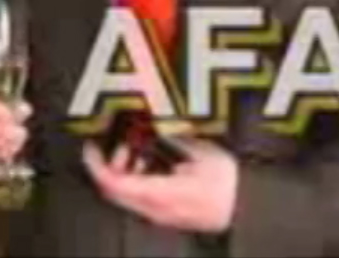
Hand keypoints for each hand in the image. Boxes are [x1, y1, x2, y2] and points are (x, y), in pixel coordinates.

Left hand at [81, 137, 238, 233]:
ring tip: (140, 150)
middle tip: (121, 143)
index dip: (95, 163)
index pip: (112, 183)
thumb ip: (172, 138)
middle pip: (113, 191)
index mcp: (159, 193)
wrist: (248, 211)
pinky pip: (139, 198)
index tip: (90, 145)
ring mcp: (159, 215)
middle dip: (109, 164)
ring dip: (124, 170)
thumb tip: (152, 122)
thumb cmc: (230, 186)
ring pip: (125, 195)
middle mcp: (154, 209)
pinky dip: (137, 179)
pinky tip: (152, 164)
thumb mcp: (201, 153)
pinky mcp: (166, 215)